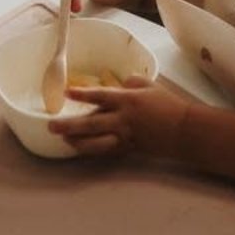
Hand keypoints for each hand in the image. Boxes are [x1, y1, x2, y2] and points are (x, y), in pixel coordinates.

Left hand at [48, 75, 188, 158]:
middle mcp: (122, 119)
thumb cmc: (167, 104)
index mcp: (128, 100)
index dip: (82, 94)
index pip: (100, 96)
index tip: (66, 92)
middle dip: (70, 125)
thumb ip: (130, 83)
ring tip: (63, 139)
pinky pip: (105, 151)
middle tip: (52, 126)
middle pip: (91, 123)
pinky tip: (80, 147)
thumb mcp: (149, 85)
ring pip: (95, 143)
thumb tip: (117, 85)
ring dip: (77, 142)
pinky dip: (91, 150)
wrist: (182, 130)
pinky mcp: (127, 149)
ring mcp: (124, 136)